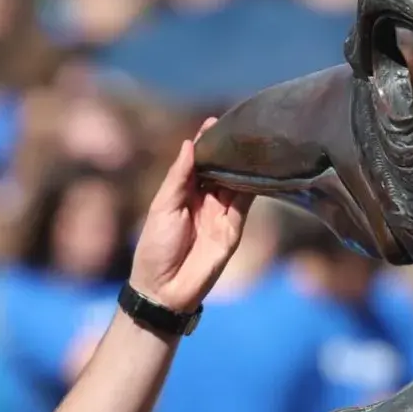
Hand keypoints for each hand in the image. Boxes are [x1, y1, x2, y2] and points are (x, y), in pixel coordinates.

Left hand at [129, 119, 252, 312]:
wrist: (165, 290)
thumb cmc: (154, 248)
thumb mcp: (162, 207)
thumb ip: (178, 177)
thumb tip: (189, 143)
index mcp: (182, 193)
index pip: (198, 162)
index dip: (206, 143)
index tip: (215, 121)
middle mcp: (204, 200)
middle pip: (220, 169)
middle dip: (229, 149)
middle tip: (241, 125)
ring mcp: (221, 214)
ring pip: (236, 182)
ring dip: (243, 163)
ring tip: (253, 140)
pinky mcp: (234, 228)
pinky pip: (246, 202)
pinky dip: (253, 184)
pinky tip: (258, 166)